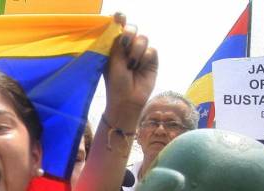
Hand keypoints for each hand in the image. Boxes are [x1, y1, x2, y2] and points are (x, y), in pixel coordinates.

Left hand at [102, 13, 157, 127]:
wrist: (127, 100)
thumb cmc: (115, 83)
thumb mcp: (112, 62)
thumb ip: (117, 42)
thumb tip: (118, 21)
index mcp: (115, 47)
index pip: (118, 28)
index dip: (120, 19)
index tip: (119, 16)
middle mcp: (128, 47)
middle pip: (133, 29)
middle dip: (130, 33)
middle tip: (125, 42)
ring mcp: (140, 53)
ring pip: (143, 39)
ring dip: (136, 51)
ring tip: (131, 66)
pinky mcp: (151, 60)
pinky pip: (151, 50)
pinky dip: (145, 58)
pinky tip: (139, 69)